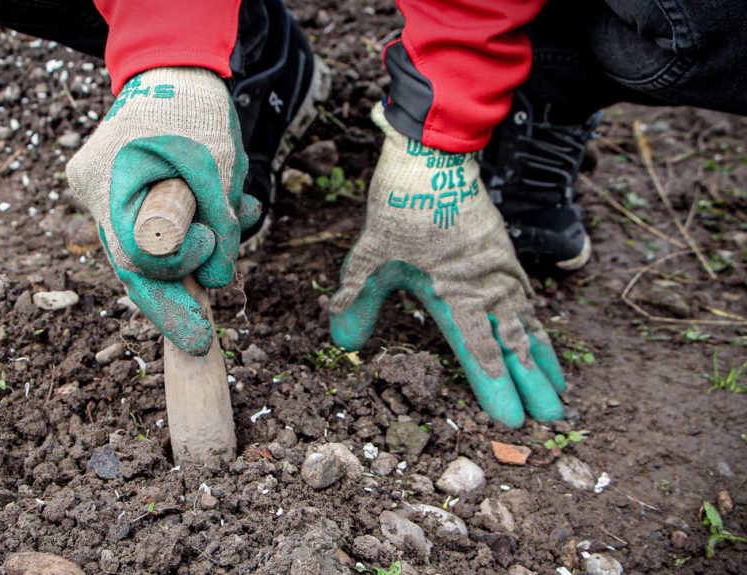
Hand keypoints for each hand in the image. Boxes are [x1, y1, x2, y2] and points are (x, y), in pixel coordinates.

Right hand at [67, 68, 259, 354]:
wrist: (172, 66)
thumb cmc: (193, 107)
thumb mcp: (219, 166)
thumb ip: (218, 227)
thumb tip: (217, 280)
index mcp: (111, 180)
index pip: (136, 261)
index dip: (169, 300)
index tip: (200, 333)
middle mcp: (95, 192)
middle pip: (135, 264)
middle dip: (178, 290)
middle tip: (200, 333)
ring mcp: (103, 192)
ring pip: (149, 246)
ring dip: (197, 247)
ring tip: (241, 218)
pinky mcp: (121, 191)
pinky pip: (154, 225)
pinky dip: (190, 226)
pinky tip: (228, 210)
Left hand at [329, 103, 566, 427]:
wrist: (432, 154)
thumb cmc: (400, 204)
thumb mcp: (370, 255)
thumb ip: (357, 300)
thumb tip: (344, 344)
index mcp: (453, 290)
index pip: (478, 348)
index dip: (494, 386)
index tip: (511, 418)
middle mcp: (484, 284)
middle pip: (513, 342)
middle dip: (532, 381)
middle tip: (553, 416)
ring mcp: (498, 267)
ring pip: (525, 320)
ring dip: (541, 356)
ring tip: (560, 386)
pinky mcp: (501, 252)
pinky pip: (524, 296)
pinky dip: (535, 321)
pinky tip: (538, 333)